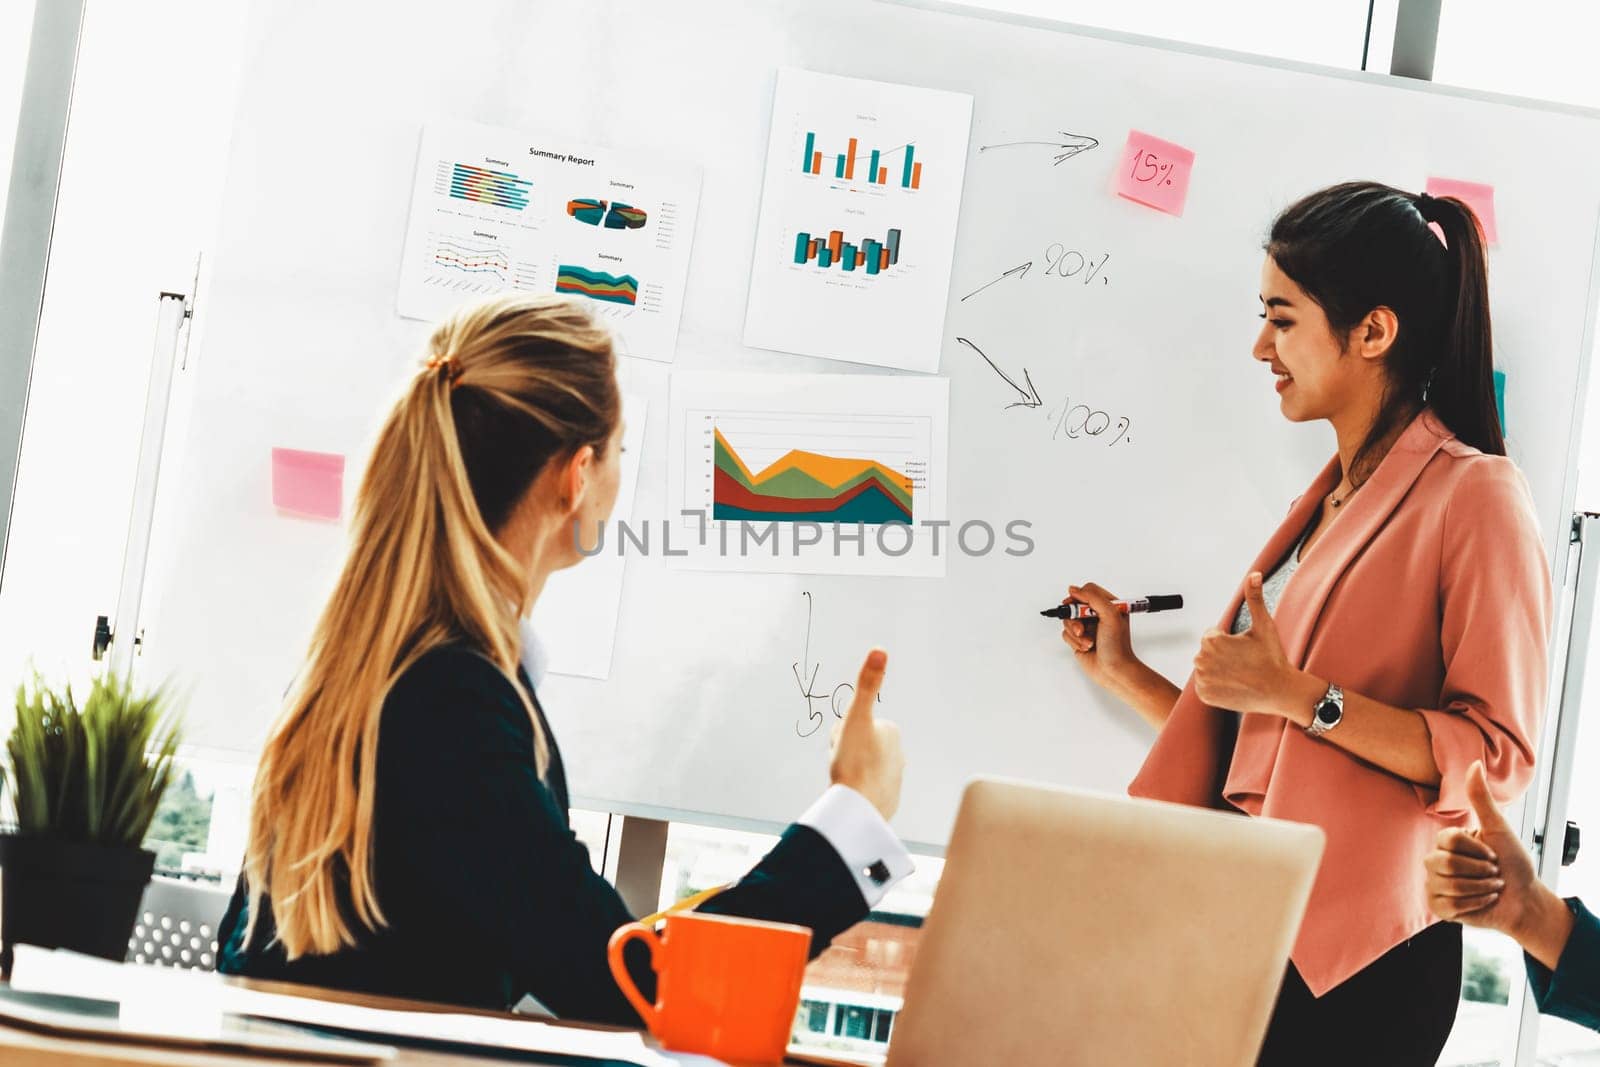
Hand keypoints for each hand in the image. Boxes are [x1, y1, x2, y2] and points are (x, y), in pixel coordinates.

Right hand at [829, 649, 903, 821]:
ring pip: (858, 766)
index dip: (842, 734)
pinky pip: (864, 788)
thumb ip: (867, 683)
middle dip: (845, 753)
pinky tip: (854, 795)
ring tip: (847, 780)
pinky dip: (856, 790)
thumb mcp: (856, 716)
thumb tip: (880, 650)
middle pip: (856, 746)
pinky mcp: (887, 799)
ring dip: (849, 771)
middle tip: (843, 764)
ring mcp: (894, 778)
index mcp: (891, 732)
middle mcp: (898, 754)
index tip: (845, 746)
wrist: (859, 807)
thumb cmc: (854, 761)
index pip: (854, 725)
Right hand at [1061, 583, 1142, 693]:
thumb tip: (1074, 589)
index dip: (1080, 596)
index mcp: (1109, 605)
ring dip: (1076, 633)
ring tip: (1088, 641)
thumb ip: (1093, 597)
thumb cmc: (1117, 646)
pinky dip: (1074, 641)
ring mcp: (1087, 627)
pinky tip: (1086, 647)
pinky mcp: (1078, 639)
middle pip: (1074, 605)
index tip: (1078, 607)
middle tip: (1081, 628)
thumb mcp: (1110, 614)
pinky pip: (1065, 633)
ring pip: (1068, 620)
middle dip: (1075, 618)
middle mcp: (1097, 614)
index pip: (1088, 590)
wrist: (1113, 670)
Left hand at [1191, 573, 1297, 717]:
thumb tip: (1254, 574)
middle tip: (1245, 663)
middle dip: (1223, 655)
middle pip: (1208, 651)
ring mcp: (1202, 680)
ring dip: (1219, 669)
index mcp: (1211, 640)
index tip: (1245, 650)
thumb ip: (1254, 598)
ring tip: (1240, 674)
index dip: (1230, 641)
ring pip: (1207, 667)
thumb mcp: (1264, 625)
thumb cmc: (1272, 657)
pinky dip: (1217, 685)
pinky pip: (1206, 685)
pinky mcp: (1205, 695)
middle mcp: (1201, 660)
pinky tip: (1234, 685)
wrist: (1280, 691)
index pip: (1213, 635)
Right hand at [1426, 761, 1559, 956]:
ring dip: (1480, 889)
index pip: (1448, 839)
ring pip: (1448, 884)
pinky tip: (1483, 901)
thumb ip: (1481, 799)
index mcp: (1447, 842)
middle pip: (1445, 863)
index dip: (1477, 850)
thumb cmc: (1514, 864)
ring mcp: (1435, 884)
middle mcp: (1436, 861)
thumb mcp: (1499, 829)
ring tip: (1491, 888)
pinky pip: (1448, 904)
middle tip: (1493, 874)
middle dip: (1479, 871)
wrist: (1524, 899)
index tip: (1493, 855)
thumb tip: (1474, 763)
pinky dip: (1474, 903)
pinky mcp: (1438, 907)